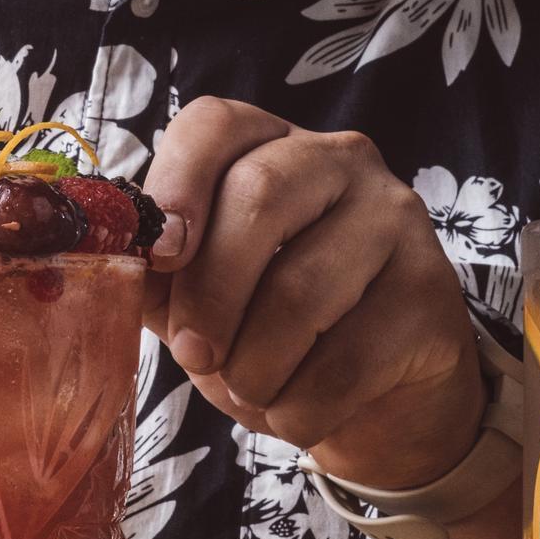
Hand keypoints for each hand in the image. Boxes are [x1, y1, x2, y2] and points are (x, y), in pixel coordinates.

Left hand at [142, 97, 485, 489]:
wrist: (374, 389)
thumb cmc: (264, 324)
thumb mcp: (196, 291)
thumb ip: (156, 272)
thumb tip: (108, 264)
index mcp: (264, 145)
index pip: (214, 124)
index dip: (177, 182)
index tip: (160, 254)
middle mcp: (337, 160)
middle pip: (259, 195)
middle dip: (211, 293)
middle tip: (194, 354)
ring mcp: (394, 216)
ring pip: (302, 289)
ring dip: (254, 366)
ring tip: (246, 389)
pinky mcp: (431, 289)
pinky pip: (348, 358)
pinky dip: (300, 407)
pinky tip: (293, 414)